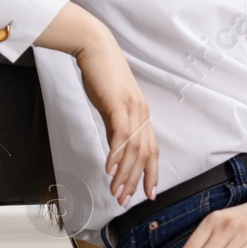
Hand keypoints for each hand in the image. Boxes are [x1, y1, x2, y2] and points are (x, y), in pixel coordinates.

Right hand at [72, 30, 158, 205]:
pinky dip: (116, 154)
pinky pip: (120, 134)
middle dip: (136, 181)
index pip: (152, 149)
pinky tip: (110, 169)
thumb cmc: (101, 73)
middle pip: (144, 154)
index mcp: (142, 114)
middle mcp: (141, 113)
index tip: (149, 193)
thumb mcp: (111, 104)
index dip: (152, 173)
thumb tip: (115, 147)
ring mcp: (132, 108)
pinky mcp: (118, 103)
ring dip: (125, 174)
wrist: (94, 46)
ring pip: (134, 148)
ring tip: (116, 192)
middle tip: (126, 200)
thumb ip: (115, 125)